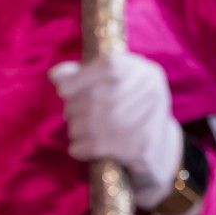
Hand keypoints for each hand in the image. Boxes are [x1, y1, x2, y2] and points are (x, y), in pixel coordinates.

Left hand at [50, 51, 182, 207]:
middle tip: (72, 116)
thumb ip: (84, 75)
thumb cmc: (129, 109)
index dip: (80, 78)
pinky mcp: (140, 147)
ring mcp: (148, 119)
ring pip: (93, 123)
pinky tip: (80, 148)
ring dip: (75, 130)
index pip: (108, 66)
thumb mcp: (113, 85)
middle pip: (96, 96)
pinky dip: (80, 148)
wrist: (160, 148)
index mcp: (144, 70)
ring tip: (78, 131)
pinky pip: (96, 145)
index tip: (63, 91)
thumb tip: (55, 75)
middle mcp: (151, 90)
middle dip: (74, 108)